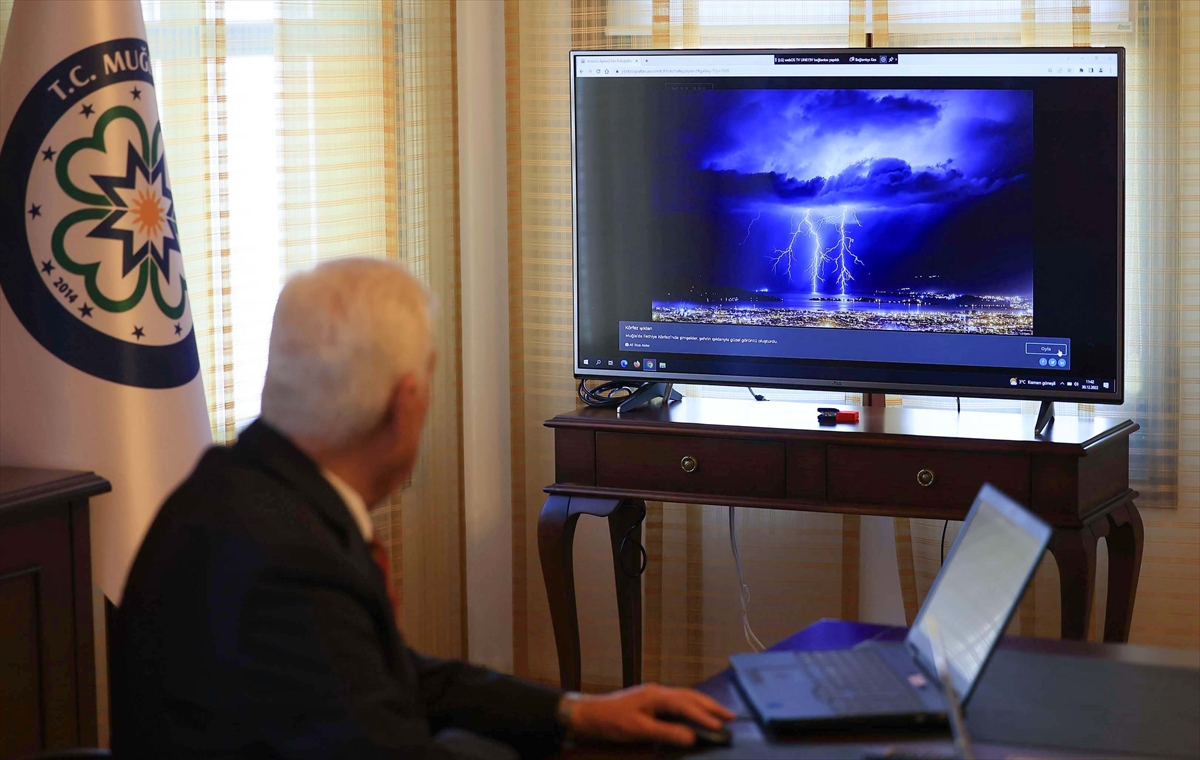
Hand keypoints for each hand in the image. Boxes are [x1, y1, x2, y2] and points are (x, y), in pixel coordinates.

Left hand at [567, 683, 735, 745]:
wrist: (588, 714)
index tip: (721, 727)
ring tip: (719, 713)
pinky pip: (677, 700)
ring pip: (684, 696)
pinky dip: (691, 706)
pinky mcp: (649, 700)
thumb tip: (692, 737)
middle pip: (690, 696)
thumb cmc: (611, 721)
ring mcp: (653, 694)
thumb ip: (666, 733)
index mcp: (656, 696)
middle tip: (731, 716)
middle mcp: (658, 691)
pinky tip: (694, 712)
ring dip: (702, 704)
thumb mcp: (639, 730)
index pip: (686, 705)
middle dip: (711, 706)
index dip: (704, 716)